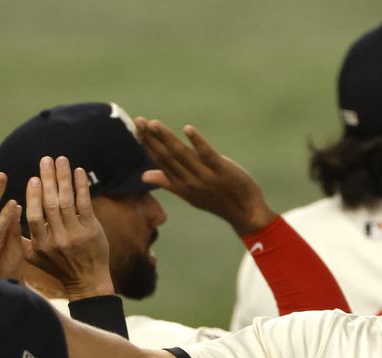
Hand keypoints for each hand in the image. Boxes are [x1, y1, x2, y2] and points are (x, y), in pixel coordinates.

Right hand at [24, 156, 113, 299]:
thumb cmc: (59, 267)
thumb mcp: (34, 258)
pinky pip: (85, 205)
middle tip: (46, 160)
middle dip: (48, 179)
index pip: (34, 215)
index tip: (33, 178)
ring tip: (61, 160)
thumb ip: (19, 238)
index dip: (33, 195)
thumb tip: (3, 218)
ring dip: (63, 178)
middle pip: (50, 204)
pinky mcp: (91, 231)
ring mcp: (75, 235)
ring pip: (66, 201)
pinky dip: (81, 187)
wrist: (88, 282)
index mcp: (41, 243)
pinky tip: (78, 172)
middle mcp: (57, 239)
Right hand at [135, 118, 274, 235]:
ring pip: (182, 154)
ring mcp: (205, 176)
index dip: (147, 144)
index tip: (137, 128)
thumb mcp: (189, 194)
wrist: (245, 213)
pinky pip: (207, 155)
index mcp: (180, 185)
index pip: (160, 161)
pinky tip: (188, 129)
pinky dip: (197, 142)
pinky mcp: (222, 171)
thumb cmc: (216, 200)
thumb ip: (167, 182)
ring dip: (167, 138)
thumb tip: (144, 176)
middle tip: (139, 120)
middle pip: (167, 156)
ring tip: (154, 123)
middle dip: (151, 138)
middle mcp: (189, 181)